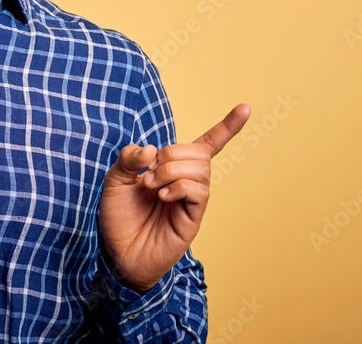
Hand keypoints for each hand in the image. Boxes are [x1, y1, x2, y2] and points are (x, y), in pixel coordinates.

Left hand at [98, 104, 250, 292]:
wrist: (118, 253)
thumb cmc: (118, 217)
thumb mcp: (115, 180)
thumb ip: (128, 158)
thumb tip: (151, 149)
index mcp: (172, 168)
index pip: (207, 144)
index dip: (227, 126)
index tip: (246, 107)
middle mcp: (187, 182)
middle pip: (199, 153)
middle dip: (172, 154)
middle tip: (147, 174)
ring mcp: (192, 201)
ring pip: (200, 169)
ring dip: (171, 171)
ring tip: (151, 187)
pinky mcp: (193, 219)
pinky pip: (199, 191)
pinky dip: (179, 187)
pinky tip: (162, 196)